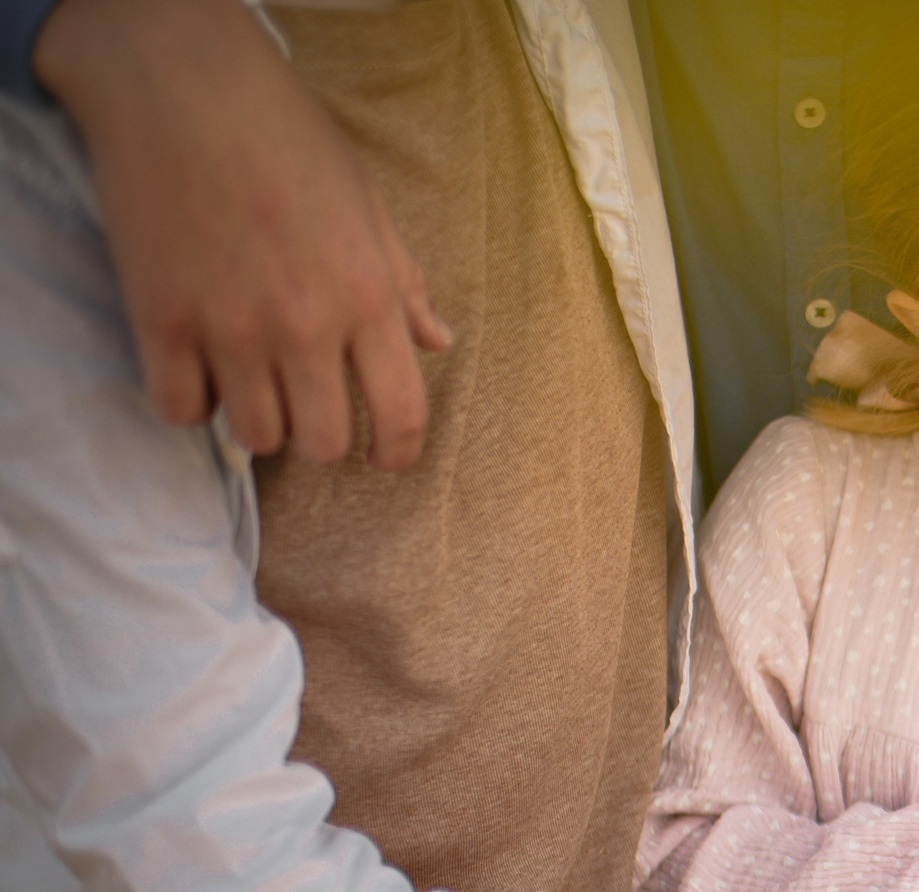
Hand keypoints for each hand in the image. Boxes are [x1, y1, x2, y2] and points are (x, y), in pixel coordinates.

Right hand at [34, 0, 450, 466]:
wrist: (180, 85)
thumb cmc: (286, 136)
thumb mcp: (367, 204)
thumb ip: (403, 282)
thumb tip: (438, 340)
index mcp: (367, 297)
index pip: (401, 416)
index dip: (397, 453)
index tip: (385, 459)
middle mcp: (305, 325)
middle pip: (321, 441)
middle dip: (321, 436)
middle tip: (308, 405)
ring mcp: (230, 327)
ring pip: (254, 434)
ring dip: (257, 419)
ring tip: (252, 378)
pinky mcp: (161, 320)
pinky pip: (180, 409)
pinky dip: (192, 401)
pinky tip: (199, 369)